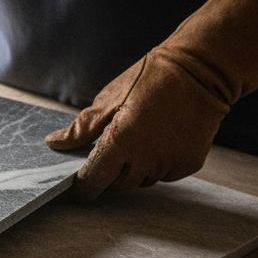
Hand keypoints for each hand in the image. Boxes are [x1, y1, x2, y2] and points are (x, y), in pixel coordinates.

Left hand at [46, 0, 257, 200]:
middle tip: (113, 148)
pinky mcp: (188, 164)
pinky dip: (158, 163)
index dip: (83, 186)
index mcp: (121, 143)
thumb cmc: (151, 79)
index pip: (94, 180)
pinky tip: (161, 138)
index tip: (78, 187)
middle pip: (118, 184)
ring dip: (135, 168)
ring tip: (140, 136)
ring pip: (142, 179)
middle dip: (111, 173)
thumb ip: (81, 128)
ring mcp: (169, 164)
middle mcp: (145, 160)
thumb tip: (55, 142)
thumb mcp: (109, 99)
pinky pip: (165, 173)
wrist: (202, 71)